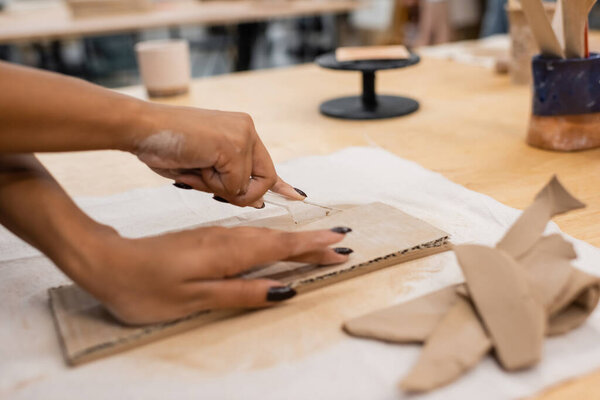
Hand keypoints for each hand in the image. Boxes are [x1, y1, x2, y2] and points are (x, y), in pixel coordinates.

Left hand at [81, 225, 351, 324]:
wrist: (105, 261)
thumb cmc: (145, 286)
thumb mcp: (193, 298)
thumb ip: (240, 293)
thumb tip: (283, 291)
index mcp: (227, 253)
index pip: (280, 248)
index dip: (312, 247)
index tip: (341, 245)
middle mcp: (226, 238)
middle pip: (278, 239)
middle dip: (311, 242)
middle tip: (341, 244)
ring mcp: (215, 235)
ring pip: (264, 236)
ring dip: (294, 239)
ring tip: (317, 244)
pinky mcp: (205, 238)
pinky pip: (248, 236)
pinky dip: (270, 239)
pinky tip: (273, 245)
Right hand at [132, 105, 304, 206]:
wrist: (140, 128)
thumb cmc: (164, 147)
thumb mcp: (203, 168)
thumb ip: (230, 182)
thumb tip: (259, 202)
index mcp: (240, 131)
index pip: (267, 164)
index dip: (280, 184)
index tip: (296, 195)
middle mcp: (247, 129)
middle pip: (265, 181)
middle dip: (237, 192)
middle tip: (205, 178)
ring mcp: (243, 135)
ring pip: (248, 186)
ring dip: (218, 187)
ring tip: (194, 165)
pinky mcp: (234, 145)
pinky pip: (235, 185)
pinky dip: (212, 184)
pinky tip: (195, 163)